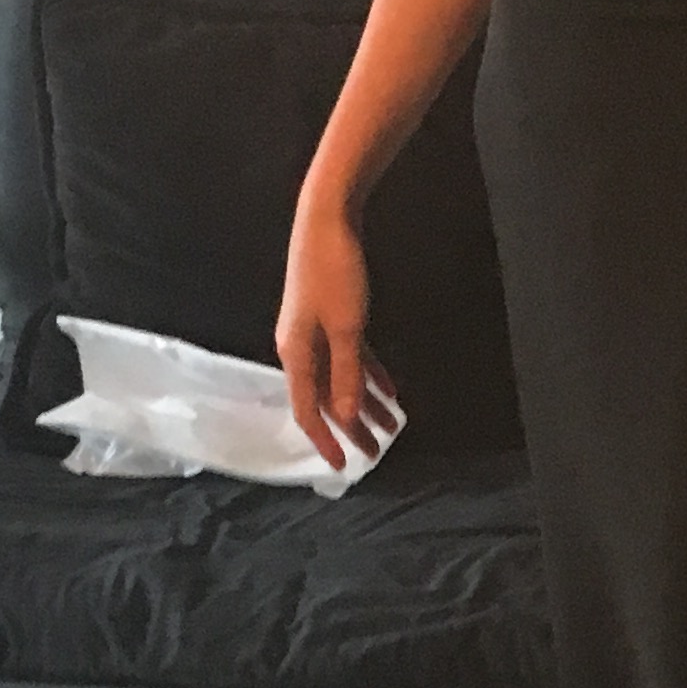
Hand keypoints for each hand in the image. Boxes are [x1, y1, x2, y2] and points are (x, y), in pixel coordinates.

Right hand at [275, 189, 403, 473]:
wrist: (327, 220)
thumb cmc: (334, 272)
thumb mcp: (347, 329)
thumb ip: (347, 374)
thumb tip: (346, 415)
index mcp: (296, 354)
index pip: (308, 410)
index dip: (325, 440)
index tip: (342, 467)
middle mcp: (301, 348)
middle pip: (326, 398)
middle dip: (351, 428)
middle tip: (375, 455)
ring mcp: (316, 332)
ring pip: (342, 378)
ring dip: (366, 403)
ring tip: (391, 429)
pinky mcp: (332, 316)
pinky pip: (351, 356)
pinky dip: (369, 374)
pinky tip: (390, 391)